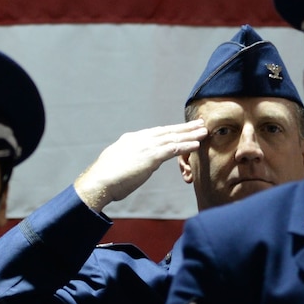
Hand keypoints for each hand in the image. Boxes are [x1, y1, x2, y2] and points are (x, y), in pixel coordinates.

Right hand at [72, 121, 205, 214]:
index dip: (171, 130)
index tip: (182, 128)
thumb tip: (140, 162)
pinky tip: (196, 145)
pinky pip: (173, 149)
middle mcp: (140, 139)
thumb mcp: (118, 162)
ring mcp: (146, 146)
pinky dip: (186, 146)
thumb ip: (131, 159)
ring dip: (190, 135)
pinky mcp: (150, 156)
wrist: (99, 181)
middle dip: (184, 128)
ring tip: (204, 131)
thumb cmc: (106, 177)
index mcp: (132, 139)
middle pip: (167, 131)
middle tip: (200, 123)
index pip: (156, 133)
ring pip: (173, 138)